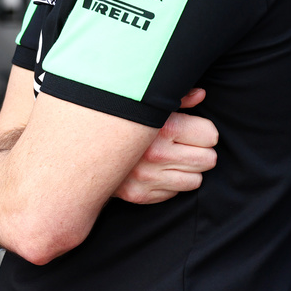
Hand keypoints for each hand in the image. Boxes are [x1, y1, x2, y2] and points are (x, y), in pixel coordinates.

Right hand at [114, 88, 216, 204]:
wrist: (80, 146)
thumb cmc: (118, 120)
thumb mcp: (147, 103)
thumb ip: (176, 97)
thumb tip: (200, 95)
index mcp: (162, 128)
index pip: (210, 135)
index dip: (202, 130)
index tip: (189, 128)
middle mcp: (156, 155)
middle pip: (208, 159)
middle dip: (199, 151)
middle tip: (182, 144)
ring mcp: (148, 179)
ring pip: (196, 180)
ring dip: (187, 169)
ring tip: (169, 157)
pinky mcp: (140, 195)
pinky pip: (176, 193)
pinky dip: (170, 183)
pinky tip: (157, 170)